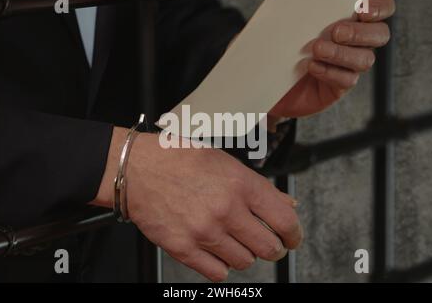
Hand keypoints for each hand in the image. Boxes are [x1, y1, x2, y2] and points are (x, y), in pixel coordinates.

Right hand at [94, 128, 302, 281]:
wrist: (136, 169)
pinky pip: (217, 273)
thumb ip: (259, 187)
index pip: (285, 221)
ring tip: (233, 240)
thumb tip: (287, 204)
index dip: (294, 234)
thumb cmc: (179, 159)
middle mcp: (226, 210)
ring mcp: (204, 232)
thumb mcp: (225, 162)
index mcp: (240, 184)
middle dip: (273, 248)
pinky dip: (221, 266)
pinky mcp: (183, 248)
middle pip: (269, 248)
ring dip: (244, 254)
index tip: (292, 238)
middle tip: (267, 242)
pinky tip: (216, 252)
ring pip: (244, 262)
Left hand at [269, 0, 395, 118]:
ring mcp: (351, 65)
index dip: (380, 7)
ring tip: (318, 50)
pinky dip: (330, 72)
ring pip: (365, 59)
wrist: (273, 79)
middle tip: (337, 33)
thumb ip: (308, 5)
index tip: (362, 9)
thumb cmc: (287, 44)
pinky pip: (347, 80)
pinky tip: (313, 66)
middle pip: (380, 34)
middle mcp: (359, 42)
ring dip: (341, 54)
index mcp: (354, 19)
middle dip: (360, 33)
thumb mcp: (295, 19)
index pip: (382, 7)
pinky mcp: (340, 85)